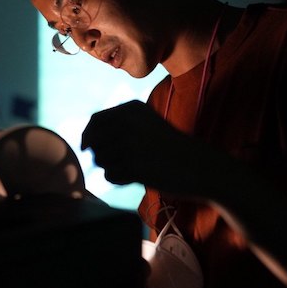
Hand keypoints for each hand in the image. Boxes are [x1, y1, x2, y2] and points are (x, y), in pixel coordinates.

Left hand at [81, 100, 227, 196]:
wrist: (200, 166)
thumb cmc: (170, 146)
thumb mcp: (146, 122)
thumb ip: (118, 125)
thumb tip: (86, 139)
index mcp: (131, 109)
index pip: (95, 120)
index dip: (88, 135)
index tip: (87, 146)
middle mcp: (128, 123)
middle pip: (93, 140)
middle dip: (98, 153)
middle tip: (113, 161)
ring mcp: (130, 144)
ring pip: (100, 158)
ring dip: (109, 166)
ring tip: (129, 168)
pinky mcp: (133, 167)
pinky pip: (109, 175)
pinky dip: (117, 178)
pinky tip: (134, 177)